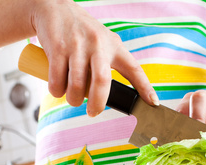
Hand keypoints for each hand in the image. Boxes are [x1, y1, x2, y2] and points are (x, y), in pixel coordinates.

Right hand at [31, 0, 158, 115]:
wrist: (52, 8)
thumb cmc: (81, 34)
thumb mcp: (103, 43)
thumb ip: (112, 65)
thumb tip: (121, 96)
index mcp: (114, 46)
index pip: (134, 69)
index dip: (145, 87)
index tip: (153, 103)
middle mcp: (98, 44)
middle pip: (102, 82)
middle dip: (98, 103)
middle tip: (93, 113)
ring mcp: (77, 45)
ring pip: (77, 86)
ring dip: (73, 100)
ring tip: (72, 98)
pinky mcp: (57, 48)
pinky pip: (57, 81)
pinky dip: (57, 91)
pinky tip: (58, 88)